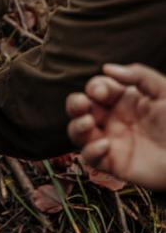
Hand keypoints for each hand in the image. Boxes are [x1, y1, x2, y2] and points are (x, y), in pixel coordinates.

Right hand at [66, 63, 165, 189]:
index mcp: (121, 100)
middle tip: (82, 104)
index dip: (94, 87)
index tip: (102, 92)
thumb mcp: (164, 91)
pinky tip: (105, 145)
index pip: (96, 89)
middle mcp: (111, 119)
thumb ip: (139, 75)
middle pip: (79, 108)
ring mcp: (110, 141)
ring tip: (88, 123)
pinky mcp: (113, 163)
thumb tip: (106, 68)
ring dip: (76, 126)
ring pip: (77, 133)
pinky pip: (90, 158)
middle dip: (74, 103)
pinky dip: (91, 151)